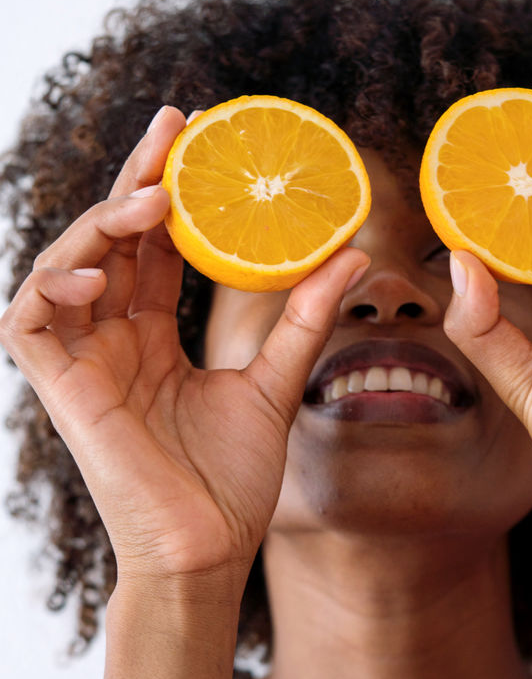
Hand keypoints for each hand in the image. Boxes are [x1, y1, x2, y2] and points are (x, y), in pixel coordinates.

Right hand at [0, 108, 368, 590]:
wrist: (211, 551)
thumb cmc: (232, 480)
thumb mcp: (275, 386)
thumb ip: (301, 322)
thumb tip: (352, 257)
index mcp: (152, 338)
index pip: (153, 248)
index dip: (167, 191)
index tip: (198, 137)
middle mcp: (112, 341)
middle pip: (112, 241)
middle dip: (136, 179)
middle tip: (174, 126)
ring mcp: (82, 364)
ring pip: (65, 266)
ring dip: (100, 224)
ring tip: (152, 200)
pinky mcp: (61, 392)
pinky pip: (29, 322)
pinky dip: (51, 286)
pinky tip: (96, 270)